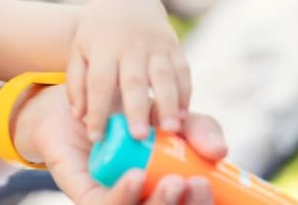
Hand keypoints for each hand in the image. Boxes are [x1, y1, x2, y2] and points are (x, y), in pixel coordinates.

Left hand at [28, 89, 226, 204]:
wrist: (77, 102)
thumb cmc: (129, 112)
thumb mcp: (169, 115)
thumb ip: (198, 129)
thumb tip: (220, 151)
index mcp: (169, 186)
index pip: (194, 203)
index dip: (205, 201)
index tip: (211, 182)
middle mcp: (145, 198)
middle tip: (197, 184)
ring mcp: (117, 201)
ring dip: (161, 203)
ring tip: (174, 182)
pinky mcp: (89, 199)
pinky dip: (125, 194)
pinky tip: (136, 176)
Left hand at [66, 0, 189, 141]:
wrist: (127, 1)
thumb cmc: (97, 35)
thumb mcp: (79, 51)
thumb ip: (76, 83)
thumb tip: (79, 116)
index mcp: (103, 48)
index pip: (98, 82)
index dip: (97, 110)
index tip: (96, 137)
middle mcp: (130, 46)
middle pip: (134, 80)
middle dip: (136, 109)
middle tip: (138, 137)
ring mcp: (155, 45)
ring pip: (164, 76)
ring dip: (169, 103)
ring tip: (170, 130)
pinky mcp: (174, 46)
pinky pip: (183, 70)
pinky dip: (186, 93)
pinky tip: (184, 115)